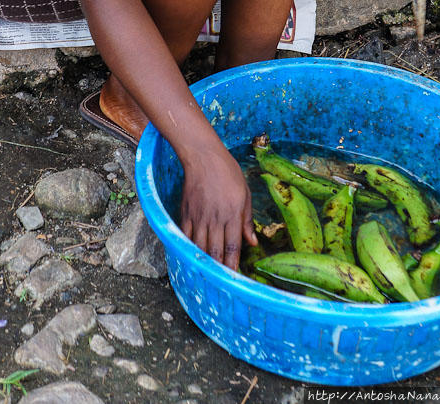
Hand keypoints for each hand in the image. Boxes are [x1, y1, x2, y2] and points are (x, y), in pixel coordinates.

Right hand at [180, 146, 256, 270]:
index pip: (233, 245)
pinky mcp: (186, 212)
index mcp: (233, 213)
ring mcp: (199, 216)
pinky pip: (186, 235)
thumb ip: (247, 219)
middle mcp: (216, 218)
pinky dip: (189, 248)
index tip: (235, 277)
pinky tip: (192, 257)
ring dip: (205, 262)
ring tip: (208, 275)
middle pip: (216, 250)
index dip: (234, 263)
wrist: (203, 156)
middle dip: (219, 268)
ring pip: (200, 246)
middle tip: (222, 282)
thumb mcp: (245, 192)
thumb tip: (253, 242)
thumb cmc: (228, 172)